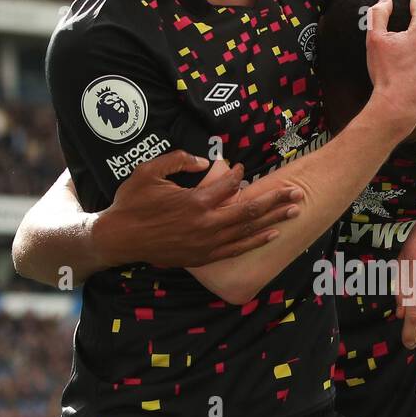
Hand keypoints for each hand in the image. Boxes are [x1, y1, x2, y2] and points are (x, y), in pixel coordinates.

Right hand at [93, 150, 302, 268]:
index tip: (241, 169)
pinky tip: (273, 234)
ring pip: (248, 230)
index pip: (229, 185)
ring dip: (274, 219)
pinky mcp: (203, 256)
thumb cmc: (132, 203)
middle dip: (276, 199)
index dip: (238, 174)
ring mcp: (207, 243)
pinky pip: (237, 249)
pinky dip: (256, 241)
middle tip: (297, 191)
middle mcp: (207, 224)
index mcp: (195, 201)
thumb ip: (179, 160)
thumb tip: (207, 162)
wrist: (118, 238)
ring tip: (295, 210)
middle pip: (250, 210)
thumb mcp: (149, 172)